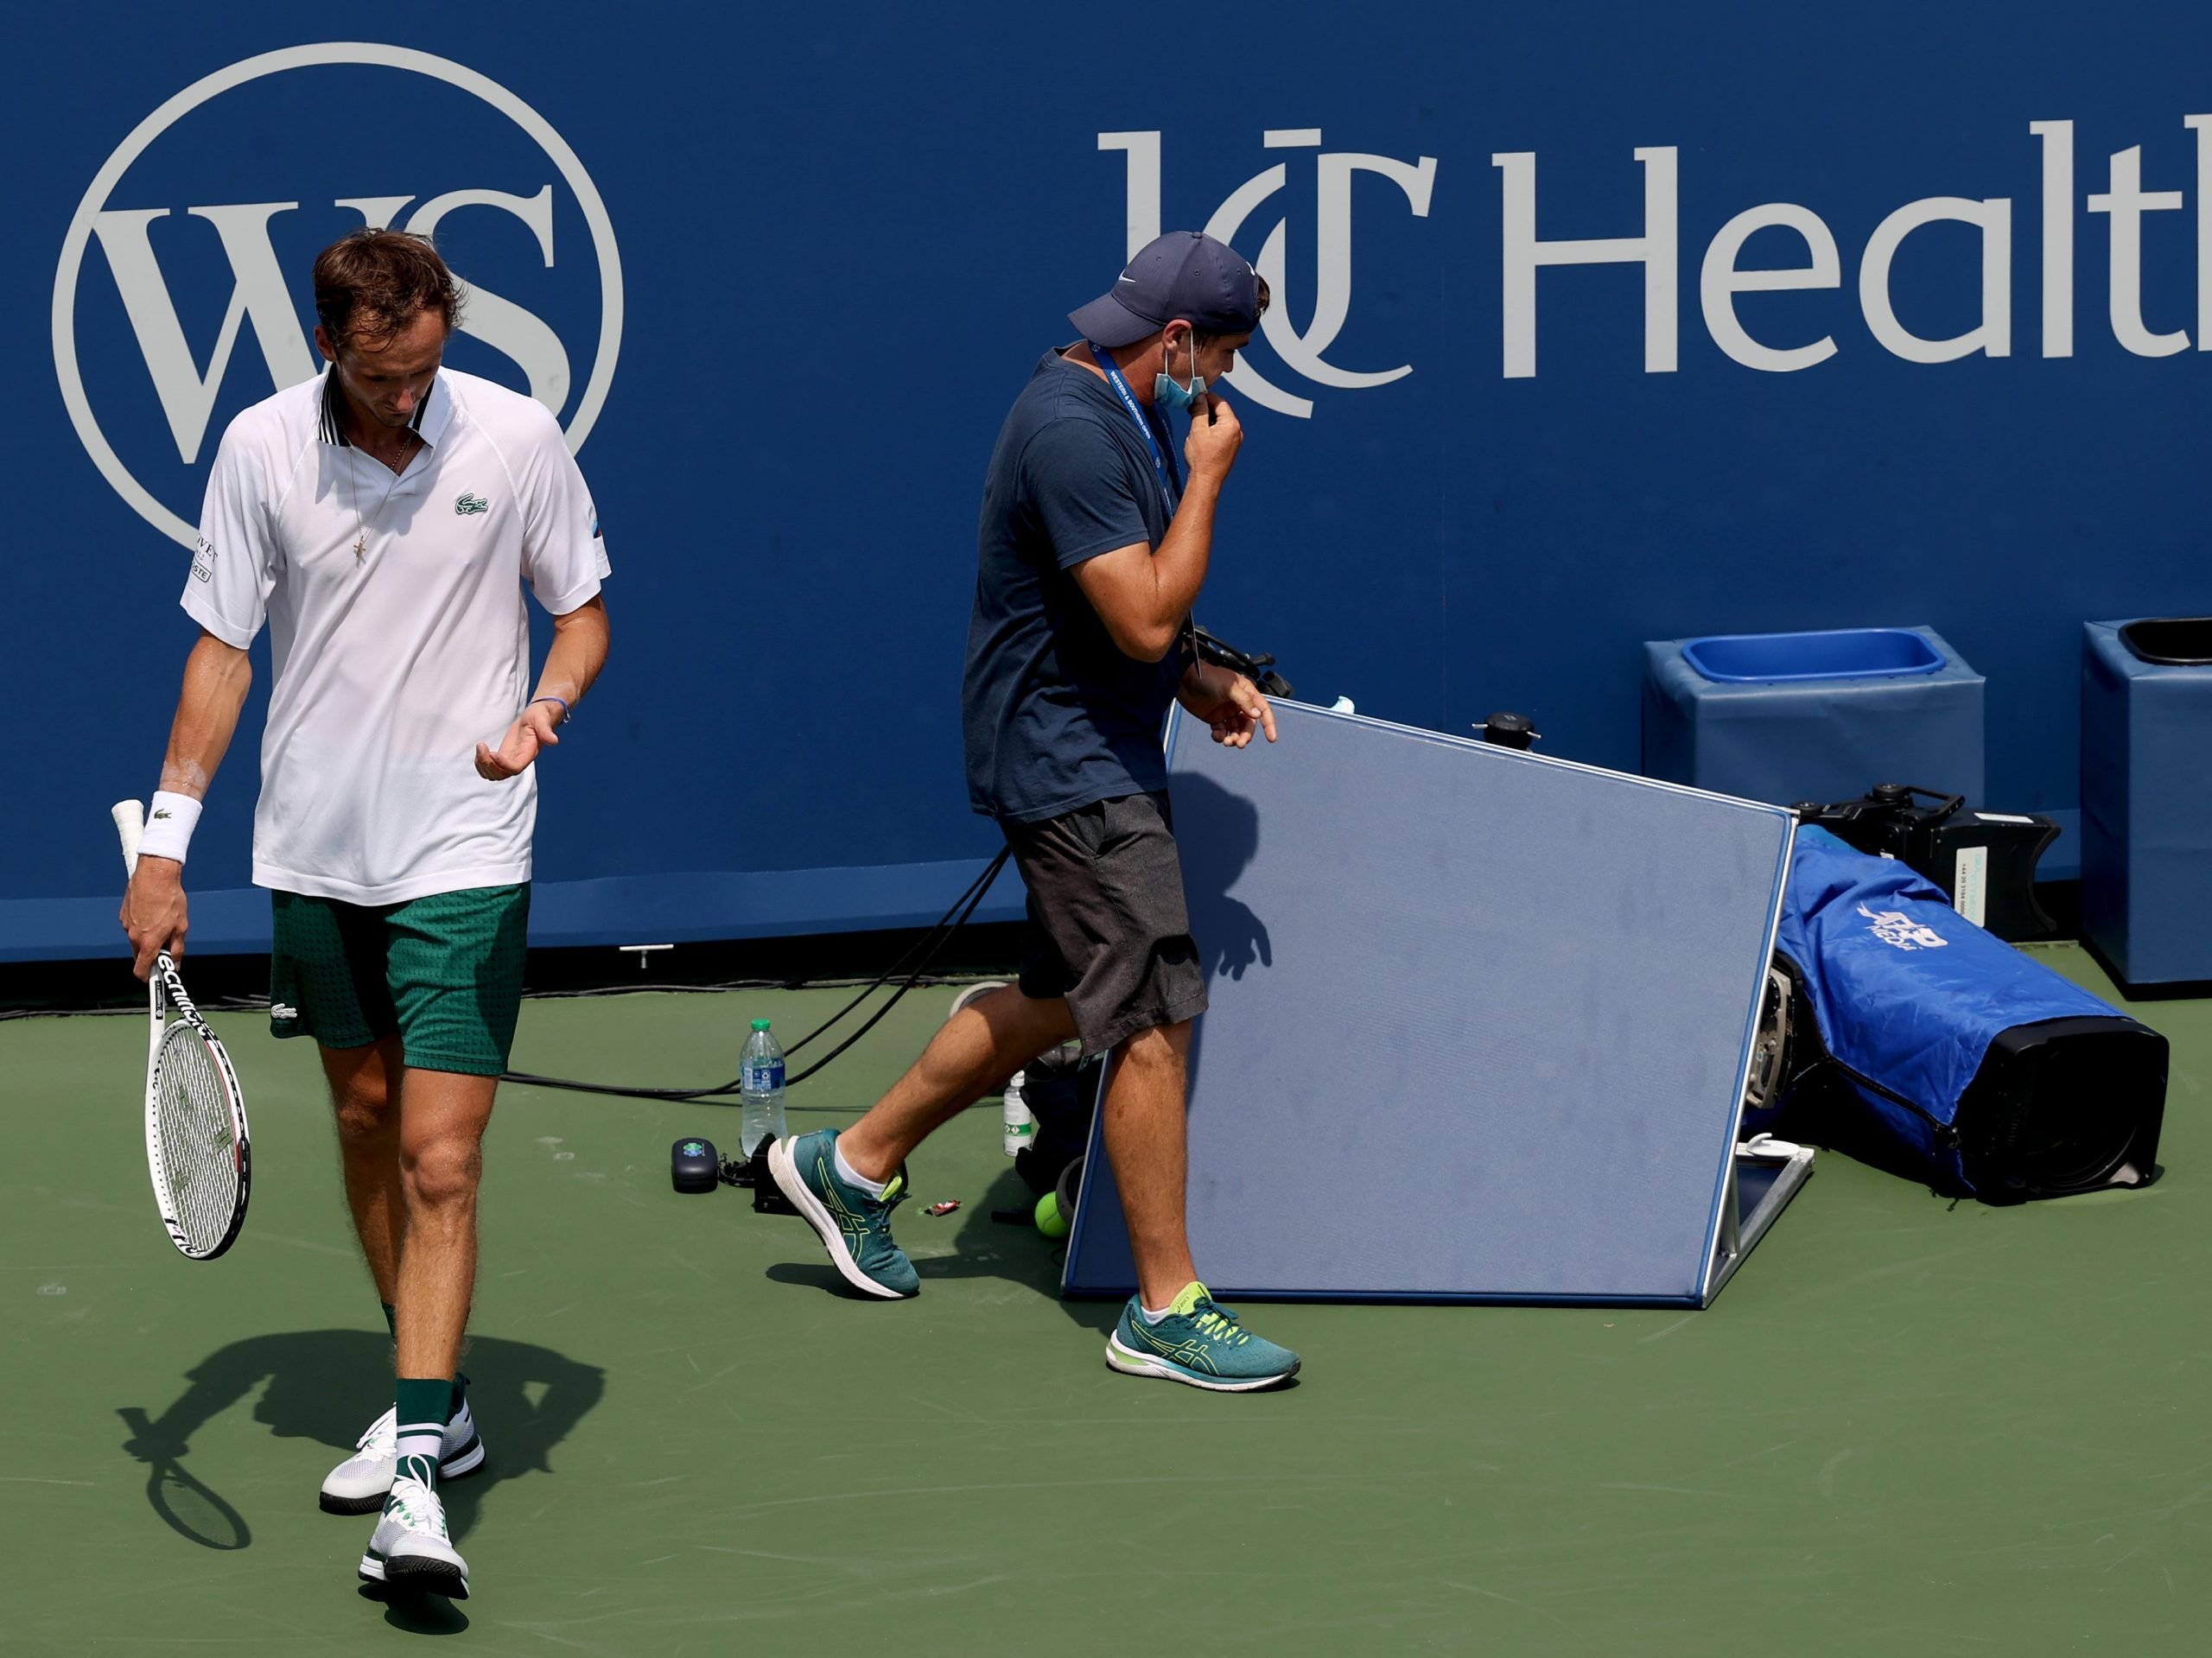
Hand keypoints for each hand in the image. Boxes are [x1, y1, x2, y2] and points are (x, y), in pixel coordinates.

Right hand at [120, 858, 187, 980]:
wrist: (155, 875)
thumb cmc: (170, 899)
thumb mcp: (181, 926)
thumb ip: (177, 948)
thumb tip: (176, 964)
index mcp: (148, 942)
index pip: (141, 970)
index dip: (148, 977)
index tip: (155, 979)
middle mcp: (133, 936)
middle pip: (140, 955)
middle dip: (152, 955)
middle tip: (166, 946)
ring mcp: (126, 925)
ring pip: (137, 940)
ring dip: (148, 938)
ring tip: (162, 922)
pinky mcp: (123, 914)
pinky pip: (133, 927)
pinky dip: (142, 925)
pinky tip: (153, 913)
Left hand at [476, 699, 563, 780]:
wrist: (537, 716)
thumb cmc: (540, 716)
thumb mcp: (542, 721)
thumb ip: (546, 731)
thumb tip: (554, 741)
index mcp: (528, 754)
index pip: (514, 768)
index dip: (502, 765)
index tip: (493, 753)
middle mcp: (519, 760)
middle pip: (501, 775)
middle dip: (488, 765)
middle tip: (482, 747)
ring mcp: (510, 759)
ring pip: (493, 774)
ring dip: (482, 765)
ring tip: (480, 747)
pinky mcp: (503, 756)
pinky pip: (490, 768)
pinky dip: (481, 764)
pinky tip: (481, 750)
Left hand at [1179, 666, 1275, 748]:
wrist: (1184, 680)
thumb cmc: (1207, 677)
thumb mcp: (1229, 687)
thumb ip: (1244, 701)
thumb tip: (1257, 716)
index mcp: (1246, 692)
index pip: (1263, 709)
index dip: (1269, 724)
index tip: (1271, 738)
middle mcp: (1239, 703)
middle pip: (1249, 724)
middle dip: (1245, 735)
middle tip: (1239, 744)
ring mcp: (1226, 711)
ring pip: (1236, 730)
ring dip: (1234, 738)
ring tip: (1227, 742)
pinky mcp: (1214, 718)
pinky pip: (1222, 731)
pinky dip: (1221, 736)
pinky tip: (1216, 736)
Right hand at [1183, 392, 1242, 482]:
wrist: (1206, 481)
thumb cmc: (1202, 459)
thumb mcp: (1197, 430)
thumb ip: (1199, 410)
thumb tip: (1200, 398)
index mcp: (1231, 424)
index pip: (1220, 402)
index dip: (1206, 397)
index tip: (1195, 396)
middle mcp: (1237, 431)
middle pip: (1222, 411)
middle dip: (1207, 408)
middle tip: (1191, 408)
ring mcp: (1235, 440)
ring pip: (1221, 421)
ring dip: (1208, 418)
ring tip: (1194, 421)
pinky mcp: (1230, 447)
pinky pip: (1222, 431)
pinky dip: (1212, 428)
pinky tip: (1201, 432)